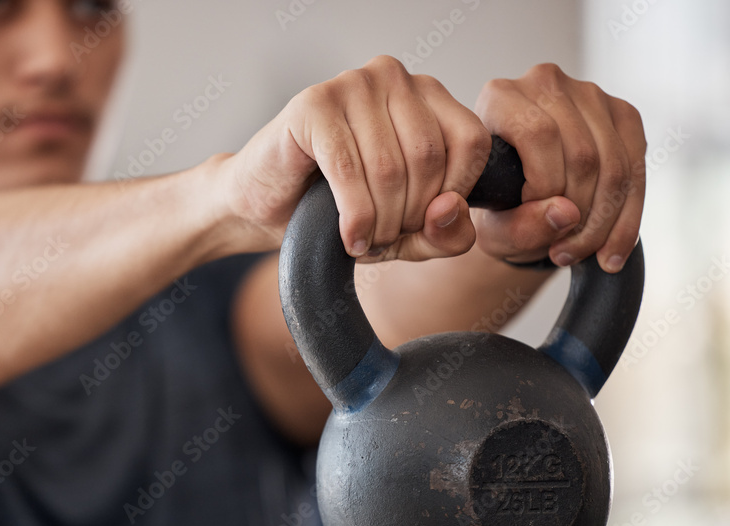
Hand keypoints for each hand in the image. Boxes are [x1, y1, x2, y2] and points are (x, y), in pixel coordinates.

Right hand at [216, 55, 488, 262]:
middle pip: (430, 156)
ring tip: (364, 239)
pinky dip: (354, 215)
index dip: (452, 196)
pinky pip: (350, 169)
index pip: (470, 142)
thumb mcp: (408, 233)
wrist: (263, 207)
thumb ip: (447, 232)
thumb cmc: (339, 210)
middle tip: (386, 239)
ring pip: (390, 166)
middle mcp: (392, 77)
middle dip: (411, 214)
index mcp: (426, 94)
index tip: (421, 224)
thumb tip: (450, 208)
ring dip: (380, 221)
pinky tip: (348, 237)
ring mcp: (351, 84)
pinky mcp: (312, 105)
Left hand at [472, 63, 646, 271]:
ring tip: (580, 252)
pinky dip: (627, 217)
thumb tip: (567, 213)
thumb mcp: (492, 227)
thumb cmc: (497, 207)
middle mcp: (546, 83)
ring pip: (615, 164)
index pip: (538, 133)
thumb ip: (519, 226)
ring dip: (604, 221)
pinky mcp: (623, 114)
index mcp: (500, 97)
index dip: (543, 187)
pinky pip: (638, 168)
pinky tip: (611, 250)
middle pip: (582, 153)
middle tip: (561, 251)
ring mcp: (589, 94)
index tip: (532, 223)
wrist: (516, 203)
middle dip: (578, 215)